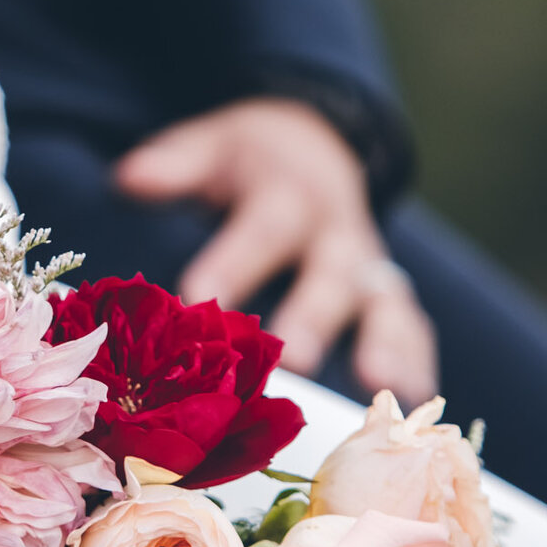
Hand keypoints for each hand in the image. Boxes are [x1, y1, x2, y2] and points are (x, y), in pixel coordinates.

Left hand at [114, 98, 435, 404]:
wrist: (320, 144)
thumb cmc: (253, 160)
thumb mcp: (215, 144)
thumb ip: (177, 162)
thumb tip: (129, 178)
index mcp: (290, 193)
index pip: (262, 228)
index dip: (233, 262)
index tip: (198, 296)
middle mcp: (337, 232)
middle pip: (332, 273)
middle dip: (318, 316)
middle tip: (303, 362)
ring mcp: (369, 268)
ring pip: (387, 304)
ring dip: (389, 345)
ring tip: (384, 387)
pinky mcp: (389, 296)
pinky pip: (412, 329)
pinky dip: (417, 364)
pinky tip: (411, 402)